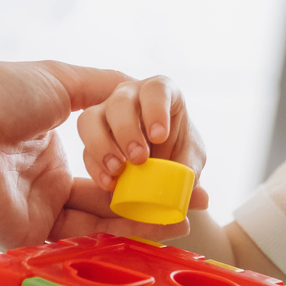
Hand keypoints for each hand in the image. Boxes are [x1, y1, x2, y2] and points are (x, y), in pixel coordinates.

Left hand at [0, 60, 199, 248]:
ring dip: (146, 214)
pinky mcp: (34, 235)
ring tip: (186, 211)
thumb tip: (137, 83)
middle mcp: (45, 178)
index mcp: (48, 141)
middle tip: (192, 194)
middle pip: (109, 192)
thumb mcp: (56, 79)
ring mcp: (40, 209)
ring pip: (103, 217)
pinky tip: (160, 223)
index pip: (105, 155)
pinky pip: (87, 236)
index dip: (143, 158)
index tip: (177, 160)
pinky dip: (126, 230)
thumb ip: (100, 86)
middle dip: (152, 194)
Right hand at [75, 76, 211, 208]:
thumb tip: (200, 196)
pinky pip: (85, 147)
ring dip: (102, 146)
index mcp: (160, 92)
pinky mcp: (91, 136)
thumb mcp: (191, 159)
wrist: (162, 163)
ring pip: (91, 118)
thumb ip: (192, 171)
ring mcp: (106, 112)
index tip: (160, 136)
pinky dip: (95, 166)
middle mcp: (130, 96)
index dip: (156, 110)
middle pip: (120, 102)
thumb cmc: (179, 150)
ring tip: (119, 170)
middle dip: (127, 131)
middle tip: (140, 158)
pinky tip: (110, 183)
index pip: (156, 89)